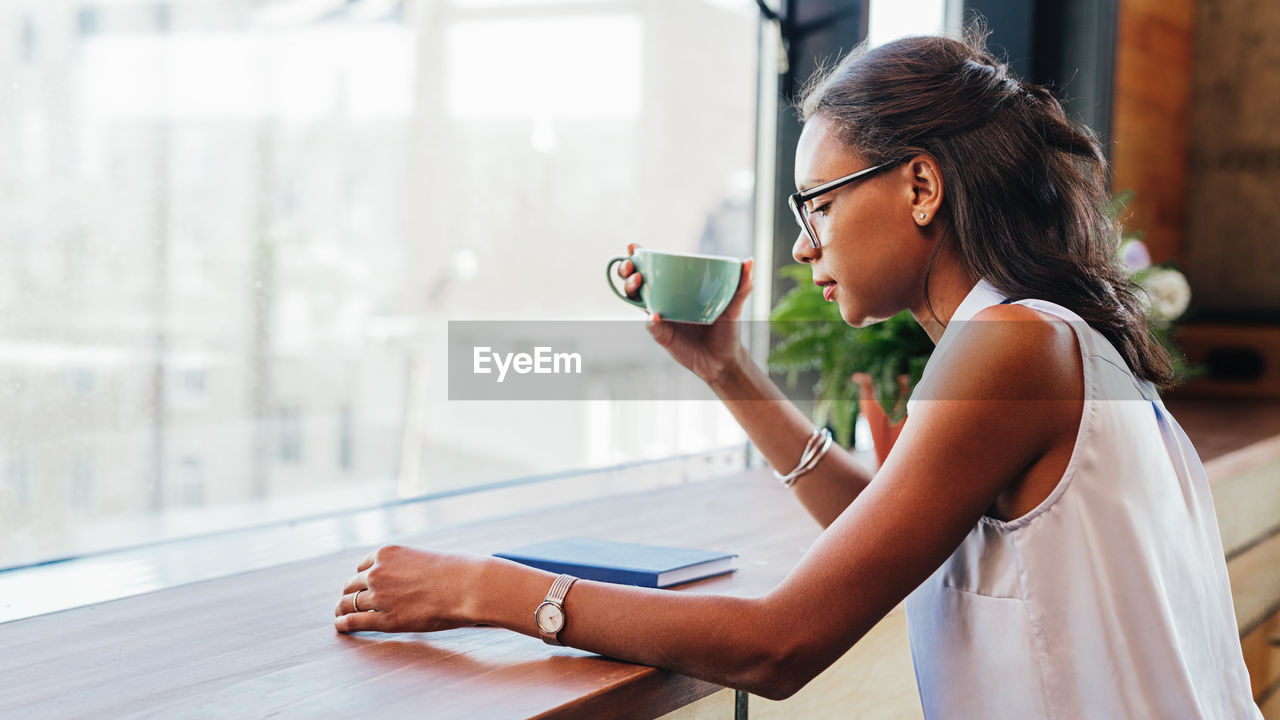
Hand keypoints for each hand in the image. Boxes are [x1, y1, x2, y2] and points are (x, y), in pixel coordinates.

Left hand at [334, 545, 486, 633]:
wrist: (467, 586)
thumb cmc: (456, 571)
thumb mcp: (426, 557)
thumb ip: (409, 566)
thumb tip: (408, 579)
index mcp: (387, 553)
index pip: (362, 566)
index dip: (361, 578)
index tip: (361, 585)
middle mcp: (378, 572)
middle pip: (352, 584)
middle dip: (350, 593)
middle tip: (348, 601)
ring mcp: (379, 596)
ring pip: (349, 603)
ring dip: (343, 609)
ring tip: (340, 615)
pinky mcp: (385, 619)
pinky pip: (355, 622)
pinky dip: (344, 624)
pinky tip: (340, 626)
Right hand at [616, 243, 755, 383]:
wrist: (725, 358)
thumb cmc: (726, 328)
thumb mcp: (735, 305)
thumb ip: (742, 284)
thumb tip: (749, 260)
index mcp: (675, 288)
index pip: (651, 268)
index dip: (637, 256)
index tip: (633, 247)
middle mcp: (663, 300)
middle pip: (635, 281)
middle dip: (627, 270)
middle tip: (632, 265)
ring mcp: (660, 318)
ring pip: (636, 300)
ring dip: (631, 289)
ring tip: (638, 282)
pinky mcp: (662, 336)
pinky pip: (652, 326)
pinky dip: (651, 321)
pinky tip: (657, 316)